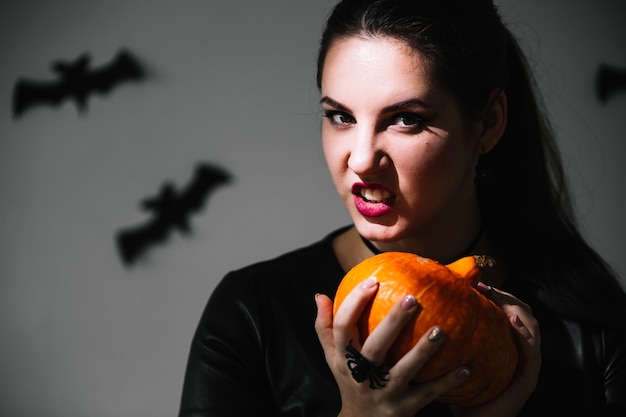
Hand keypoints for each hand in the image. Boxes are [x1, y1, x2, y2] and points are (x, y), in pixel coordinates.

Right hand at [315, 277, 470, 416]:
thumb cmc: (349, 380)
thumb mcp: (333, 357)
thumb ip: (325, 327)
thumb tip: (320, 295)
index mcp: (343, 359)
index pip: (341, 328)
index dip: (354, 304)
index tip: (373, 281)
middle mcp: (361, 376)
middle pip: (375, 348)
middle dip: (393, 322)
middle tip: (412, 298)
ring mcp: (383, 394)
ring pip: (403, 371)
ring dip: (423, 352)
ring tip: (441, 330)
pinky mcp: (403, 409)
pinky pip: (428, 394)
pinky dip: (447, 382)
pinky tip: (467, 367)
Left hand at [450, 283, 540, 416]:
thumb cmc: (457, 393)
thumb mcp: (452, 358)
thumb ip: (447, 337)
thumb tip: (421, 311)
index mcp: (505, 346)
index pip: (510, 311)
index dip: (497, 294)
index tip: (476, 282)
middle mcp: (519, 354)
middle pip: (524, 314)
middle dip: (506, 296)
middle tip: (484, 285)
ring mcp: (526, 367)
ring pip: (532, 329)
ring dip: (517, 309)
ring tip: (499, 297)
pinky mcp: (527, 381)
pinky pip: (532, 354)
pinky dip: (525, 335)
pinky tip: (511, 321)